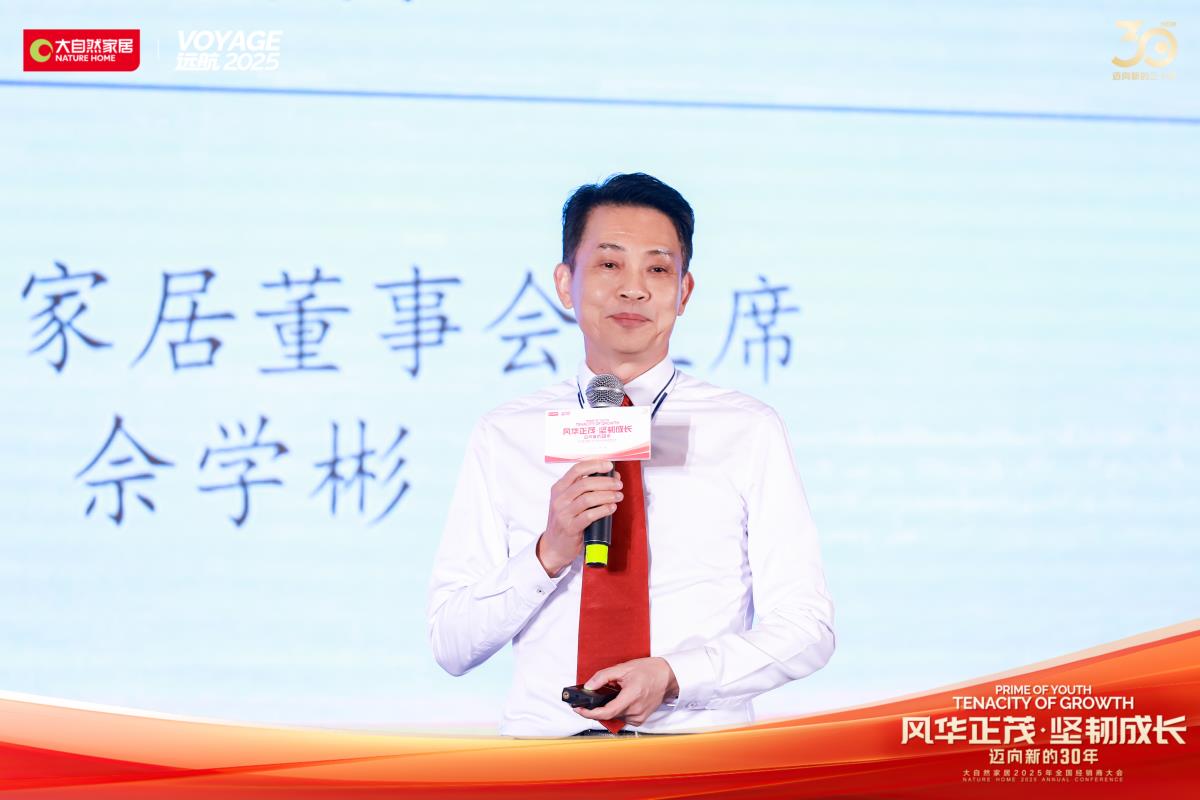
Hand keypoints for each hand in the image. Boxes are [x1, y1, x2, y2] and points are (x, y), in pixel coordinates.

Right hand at [537, 459, 622, 575]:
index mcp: (559, 488)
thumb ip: (586, 489)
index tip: (609, 465)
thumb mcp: (569, 501)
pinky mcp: (570, 528)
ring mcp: (563, 514)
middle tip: (618, 484)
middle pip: (585, 483)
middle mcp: (559, 499)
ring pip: (588, 499)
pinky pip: (590, 515)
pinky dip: (603, 510)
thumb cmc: (565, 521)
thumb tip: (612, 477)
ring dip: (607, 496)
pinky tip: (612, 508)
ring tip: (618, 496)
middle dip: (605, 482)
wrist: (553, 546)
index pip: (576, 469)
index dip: (594, 465)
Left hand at [573, 657, 678, 726]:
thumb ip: (603, 677)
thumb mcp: (624, 668)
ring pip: (615, 716)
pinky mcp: (641, 719)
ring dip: (609, 708)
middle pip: (609, 714)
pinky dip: (618, 710)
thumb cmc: (650, 671)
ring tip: (612, 694)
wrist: (668, 677)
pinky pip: (623, 717)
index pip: (606, 712)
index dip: (590, 713)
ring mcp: (639, 716)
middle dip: (598, 707)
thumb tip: (588, 686)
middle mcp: (636, 710)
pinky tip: (621, 700)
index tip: (579, 709)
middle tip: (590, 698)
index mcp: (631, 696)